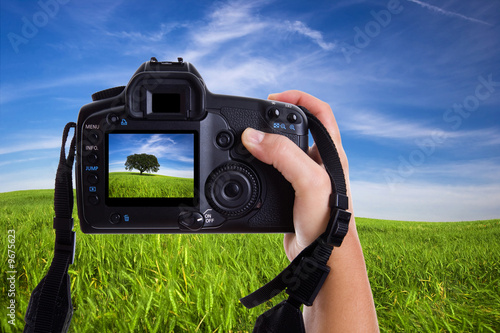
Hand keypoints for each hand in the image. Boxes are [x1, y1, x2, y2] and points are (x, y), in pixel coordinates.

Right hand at [241, 90, 351, 260]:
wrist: (321, 256)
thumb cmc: (327, 221)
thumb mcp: (309, 181)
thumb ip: (283, 155)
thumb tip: (252, 137)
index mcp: (330, 152)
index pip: (320, 111)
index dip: (298, 97)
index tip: (273, 98)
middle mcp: (319, 161)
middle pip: (298, 127)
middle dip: (276, 118)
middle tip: (255, 117)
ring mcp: (305, 177)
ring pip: (284, 149)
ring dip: (266, 141)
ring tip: (248, 139)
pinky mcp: (291, 192)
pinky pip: (274, 170)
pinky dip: (259, 164)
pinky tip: (249, 166)